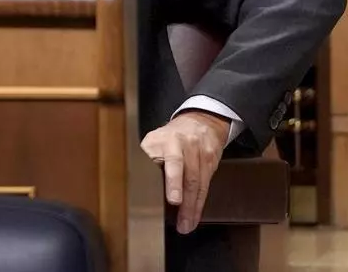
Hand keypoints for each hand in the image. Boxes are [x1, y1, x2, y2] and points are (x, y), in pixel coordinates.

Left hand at [139, 110, 229, 234]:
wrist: (199, 122)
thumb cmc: (170, 138)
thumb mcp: (153, 142)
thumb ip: (147, 161)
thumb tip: (136, 188)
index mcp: (164, 139)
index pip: (170, 161)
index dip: (173, 181)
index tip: (173, 199)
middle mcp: (184, 144)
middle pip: (188, 175)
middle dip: (185, 201)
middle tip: (181, 221)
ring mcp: (200, 152)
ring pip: (199, 183)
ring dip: (193, 207)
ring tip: (186, 224)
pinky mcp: (211, 161)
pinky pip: (206, 185)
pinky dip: (200, 203)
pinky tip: (195, 215)